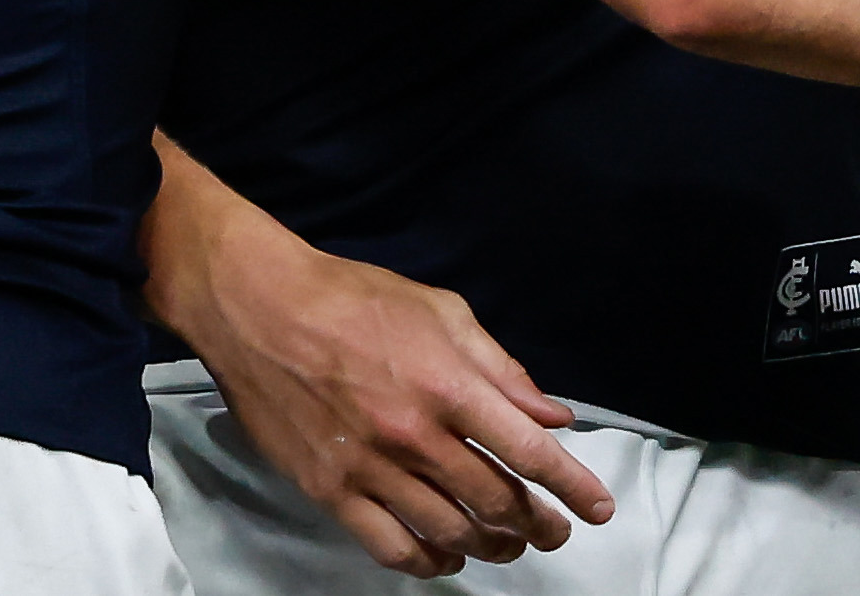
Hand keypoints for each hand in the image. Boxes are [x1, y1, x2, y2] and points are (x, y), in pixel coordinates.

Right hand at [150, 170, 610, 575]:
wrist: (262, 310)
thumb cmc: (357, 299)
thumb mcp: (443, 312)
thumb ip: (503, 370)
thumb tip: (553, 415)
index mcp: (450, 386)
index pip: (527, 450)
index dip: (571, 485)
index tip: (597, 508)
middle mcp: (415, 435)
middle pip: (493, 500)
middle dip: (536, 523)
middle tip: (553, 531)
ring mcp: (369, 469)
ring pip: (446, 531)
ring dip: (488, 546)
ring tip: (509, 546)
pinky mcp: (329, 491)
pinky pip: (388, 546)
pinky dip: (425, 561)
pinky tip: (445, 557)